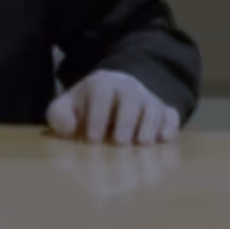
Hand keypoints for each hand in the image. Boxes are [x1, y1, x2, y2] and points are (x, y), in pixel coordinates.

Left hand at [46, 71, 179, 145]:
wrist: (113, 93)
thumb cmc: (85, 106)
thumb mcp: (66, 107)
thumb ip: (58, 116)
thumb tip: (68, 130)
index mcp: (101, 85)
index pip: (101, 94)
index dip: (98, 116)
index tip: (93, 138)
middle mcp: (127, 88)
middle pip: (131, 99)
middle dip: (126, 121)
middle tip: (120, 142)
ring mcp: (147, 99)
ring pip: (153, 108)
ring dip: (149, 126)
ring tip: (141, 144)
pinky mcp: (163, 111)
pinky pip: (171, 115)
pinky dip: (169, 127)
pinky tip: (164, 140)